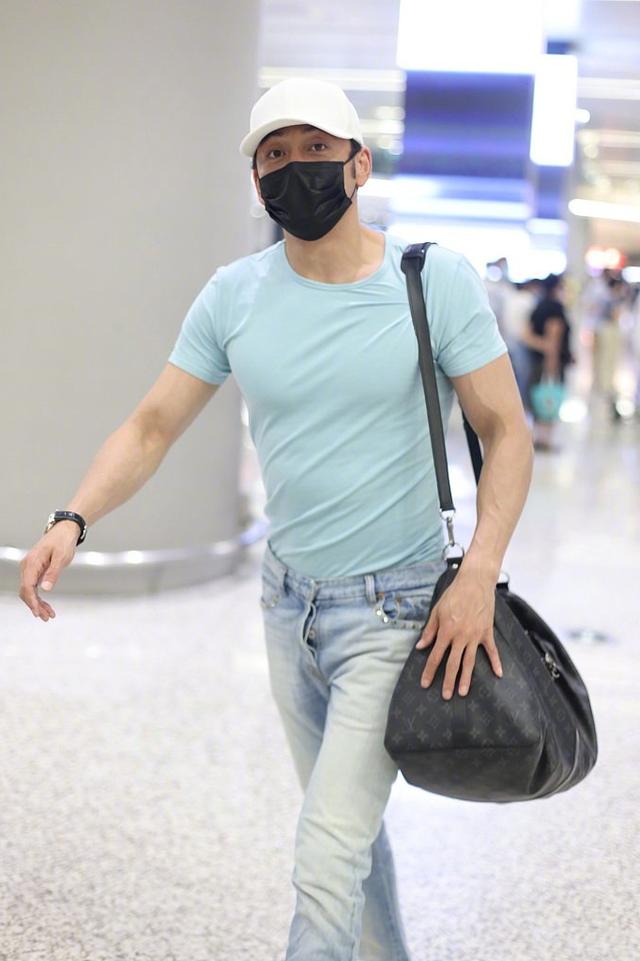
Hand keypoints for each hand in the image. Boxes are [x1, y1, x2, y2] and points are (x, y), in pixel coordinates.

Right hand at [19, 523, 77, 620]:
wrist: (64, 530)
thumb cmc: (63, 541)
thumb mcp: (61, 557)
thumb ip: (53, 573)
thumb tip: (45, 589)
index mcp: (32, 562)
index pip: (27, 586)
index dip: (32, 601)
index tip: (38, 612)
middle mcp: (27, 566)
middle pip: (26, 591)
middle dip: (35, 605)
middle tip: (47, 617)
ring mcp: (30, 568)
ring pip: (29, 591)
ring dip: (37, 604)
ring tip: (49, 615)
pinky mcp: (35, 570)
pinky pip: (33, 587)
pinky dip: (39, 597)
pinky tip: (46, 606)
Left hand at [414, 568, 502, 698]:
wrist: (475, 582)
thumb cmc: (454, 595)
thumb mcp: (437, 611)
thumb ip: (429, 630)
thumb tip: (421, 646)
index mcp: (446, 631)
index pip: (435, 656)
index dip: (430, 671)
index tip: (426, 683)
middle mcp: (461, 637)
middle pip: (453, 664)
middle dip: (448, 681)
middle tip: (446, 696)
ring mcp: (475, 636)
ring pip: (470, 662)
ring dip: (466, 678)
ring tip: (463, 692)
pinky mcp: (487, 632)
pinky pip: (492, 650)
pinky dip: (496, 662)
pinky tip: (498, 674)